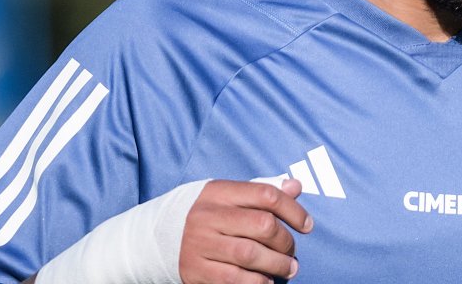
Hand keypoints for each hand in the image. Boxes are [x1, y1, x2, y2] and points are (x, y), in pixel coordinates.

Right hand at [179, 178, 312, 283]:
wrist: (155, 236)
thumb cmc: (204, 214)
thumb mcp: (227, 195)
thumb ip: (261, 190)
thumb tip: (296, 186)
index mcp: (219, 192)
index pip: (265, 194)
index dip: (294, 210)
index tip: (306, 224)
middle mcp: (209, 216)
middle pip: (262, 225)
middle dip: (286, 241)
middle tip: (292, 250)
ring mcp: (201, 244)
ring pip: (251, 255)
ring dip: (278, 264)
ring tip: (288, 268)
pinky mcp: (196, 270)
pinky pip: (235, 280)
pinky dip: (258, 282)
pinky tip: (266, 281)